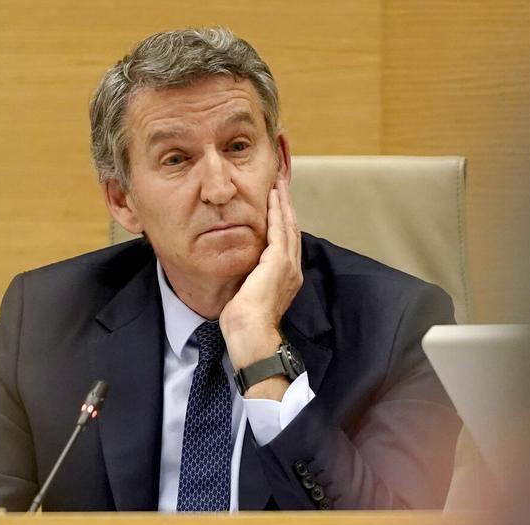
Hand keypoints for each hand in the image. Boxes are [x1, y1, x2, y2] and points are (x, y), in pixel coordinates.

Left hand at [219, 175, 302, 391]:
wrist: (251, 336)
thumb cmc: (244, 324)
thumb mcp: (246, 295)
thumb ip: (247, 280)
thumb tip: (238, 273)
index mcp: (285, 277)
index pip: (285, 242)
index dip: (282, 220)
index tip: (276, 202)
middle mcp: (291, 269)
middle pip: (291, 228)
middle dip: (286, 206)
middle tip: (281, 184)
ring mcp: (287, 265)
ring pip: (288, 225)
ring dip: (283, 203)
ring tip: (278, 183)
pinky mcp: (278, 263)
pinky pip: (280, 230)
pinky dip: (278, 211)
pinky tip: (273, 197)